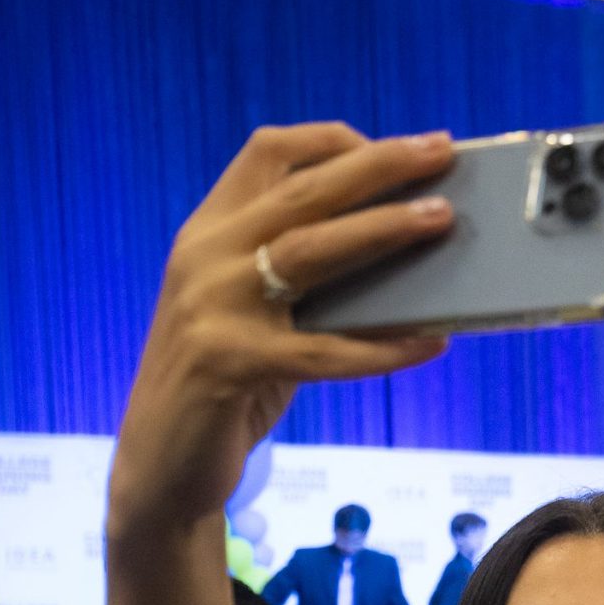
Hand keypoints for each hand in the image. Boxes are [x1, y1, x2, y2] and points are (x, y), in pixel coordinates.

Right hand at [106, 123, 453, 547]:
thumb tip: (402, 248)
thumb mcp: (256, 312)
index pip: (267, 153)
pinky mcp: (230, 365)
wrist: (161, 463)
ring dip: (383, 229)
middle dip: (376, 167)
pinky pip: (325, 350)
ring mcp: (212, 308)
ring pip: (311, 250)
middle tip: (439, 152)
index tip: (397, 148)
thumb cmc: (228, 384)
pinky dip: (383, 347)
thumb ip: (304, 276)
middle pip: (302, 190)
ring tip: (442, 219)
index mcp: (208, 231)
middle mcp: (204, 256)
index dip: (334, 140)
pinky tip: (431, 343)